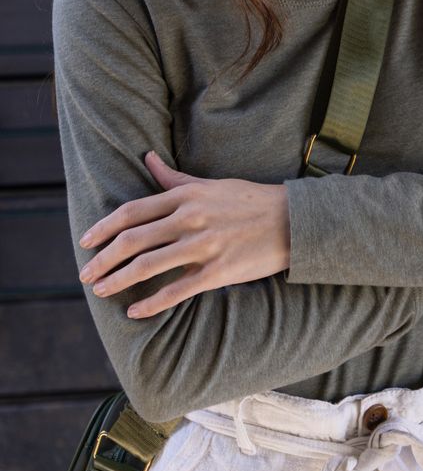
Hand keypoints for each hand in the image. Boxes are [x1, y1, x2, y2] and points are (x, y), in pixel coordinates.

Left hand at [77, 151, 289, 318]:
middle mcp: (190, 219)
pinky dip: (151, 303)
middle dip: (103, 259)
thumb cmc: (248, 200)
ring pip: (148, 266)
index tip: (86, 241)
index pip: (133, 211)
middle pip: (133, 240)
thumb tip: (148, 159)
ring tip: (101, 291)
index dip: (104, 227)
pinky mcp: (217, 271)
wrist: (290, 220)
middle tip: (85, 274)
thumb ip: (175, 180)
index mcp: (186, 197)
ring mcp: (203, 246)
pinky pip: (176, 290)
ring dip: (118, 281)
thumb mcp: (210, 184)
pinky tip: (134, 311)